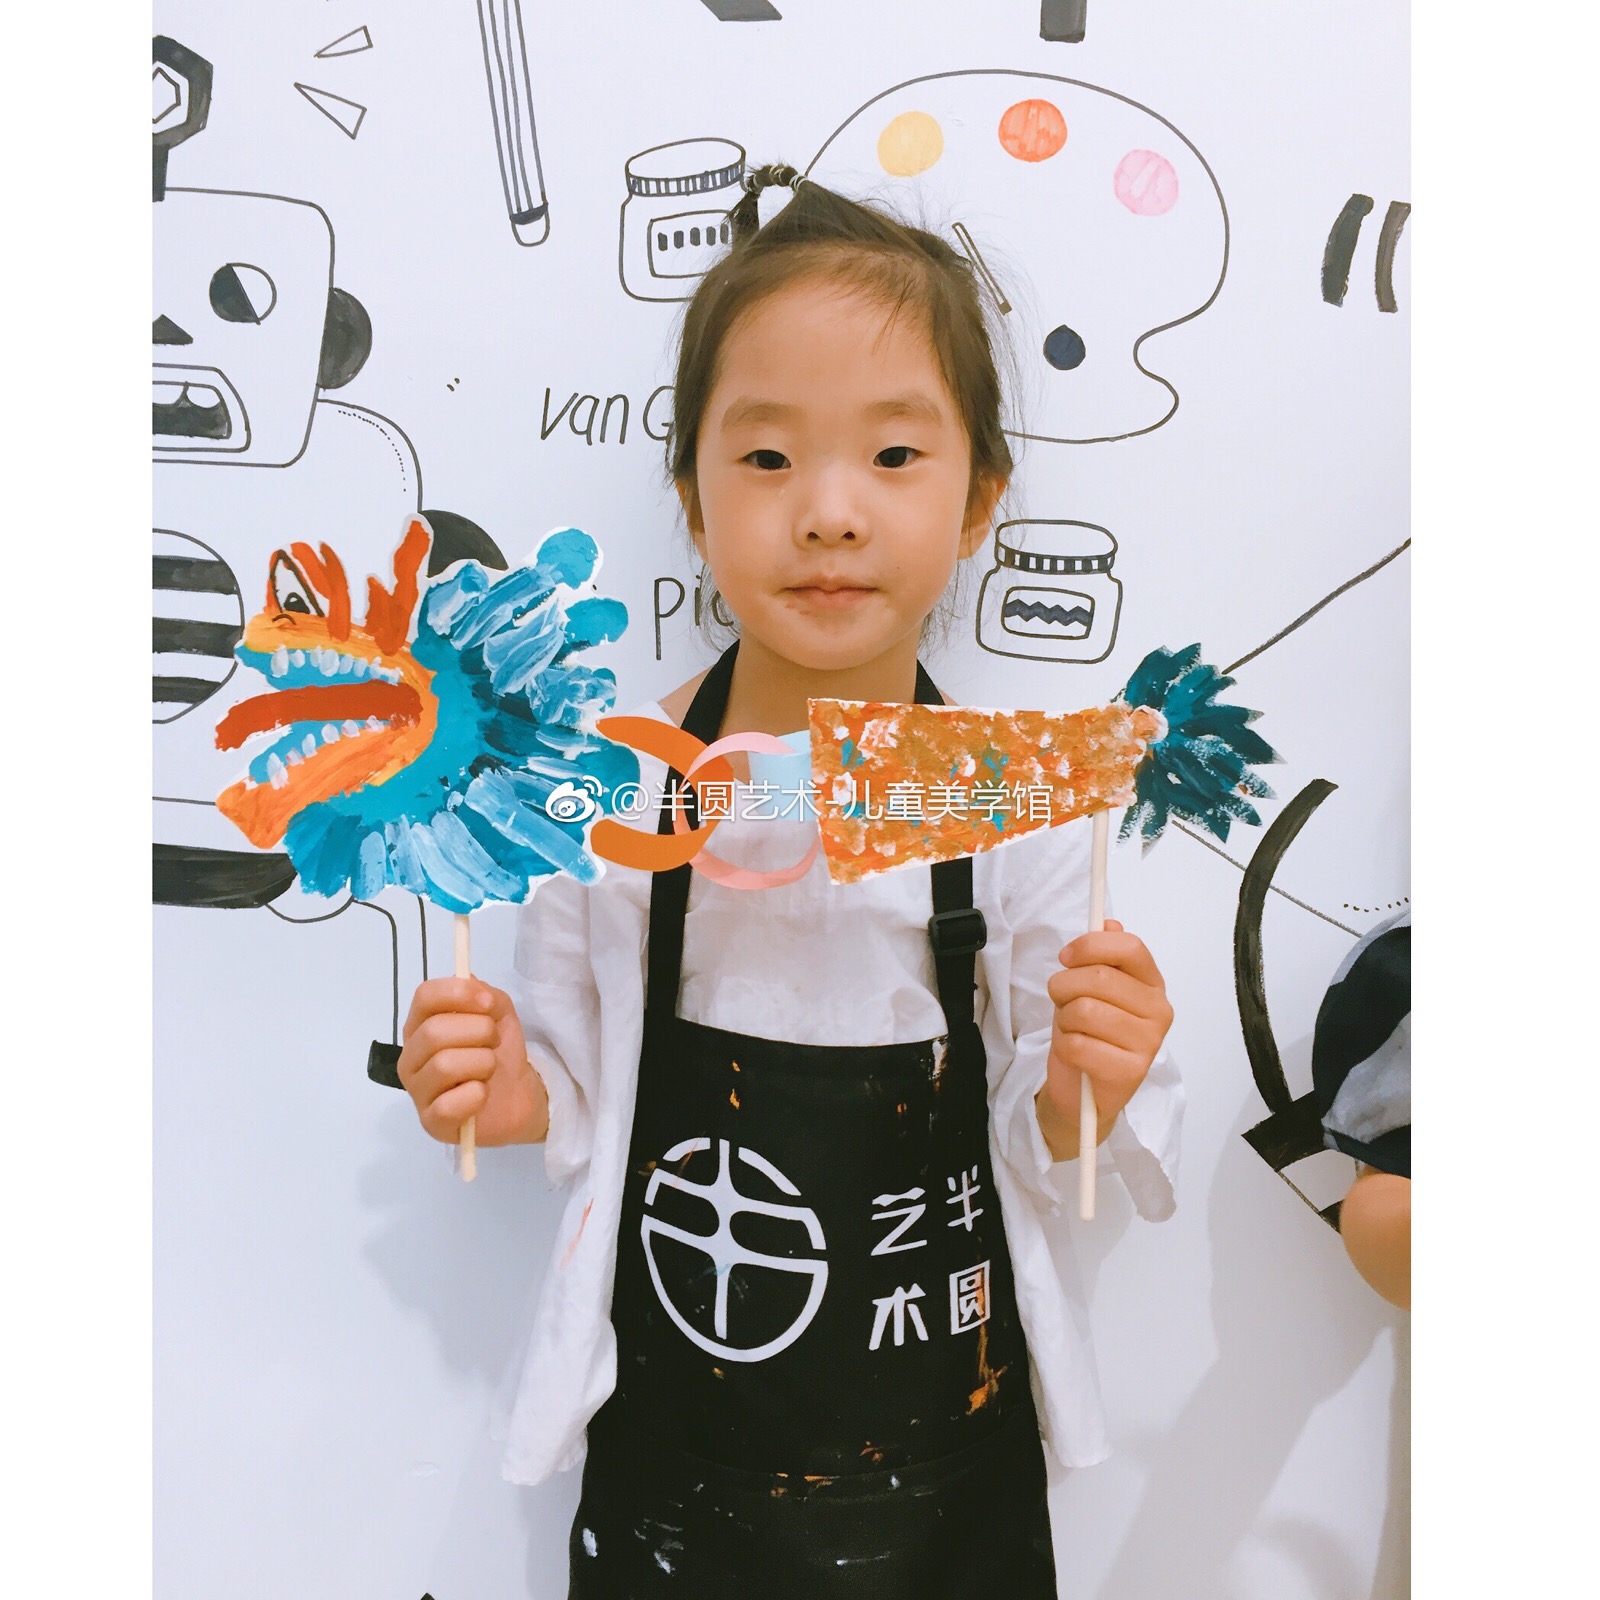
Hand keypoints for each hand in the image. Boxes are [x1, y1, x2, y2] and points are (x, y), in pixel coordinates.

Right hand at [397, 979, 548, 1146]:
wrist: (516, 1096)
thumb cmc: (498, 1052)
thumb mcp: (499, 1015)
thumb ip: (486, 995)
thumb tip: (470, 983)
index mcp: (421, 1025)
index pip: (424, 996)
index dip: (458, 994)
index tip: (488, 1004)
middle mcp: (411, 1056)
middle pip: (434, 1031)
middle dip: (478, 1032)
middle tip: (493, 1042)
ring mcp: (417, 1091)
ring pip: (444, 1065)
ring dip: (482, 1063)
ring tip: (489, 1068)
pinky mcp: (431, 1122)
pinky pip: (449, 1104)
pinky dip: (476, 1095)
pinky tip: (481, 1094)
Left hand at [1036, 920, 1173, 1159]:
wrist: (1083, 1091)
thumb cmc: (1087, 1032)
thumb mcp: (1089, 988)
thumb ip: (1101, 956)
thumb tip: (1109, 923)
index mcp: (1152, 983)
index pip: (1129, 947)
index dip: (1090, 946)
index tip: (1065, 957)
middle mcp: (1158, 1010)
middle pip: (1099, 977)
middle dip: (1064, 986)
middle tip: (1061, 1001)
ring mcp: (1148, 1043)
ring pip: (1084, 1010)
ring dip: (1064, 1020)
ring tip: (1072, 1030)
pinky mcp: (1131, 1072)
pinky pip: (1079, 1044)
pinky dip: (1066, 1048)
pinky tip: (1077, 1055)